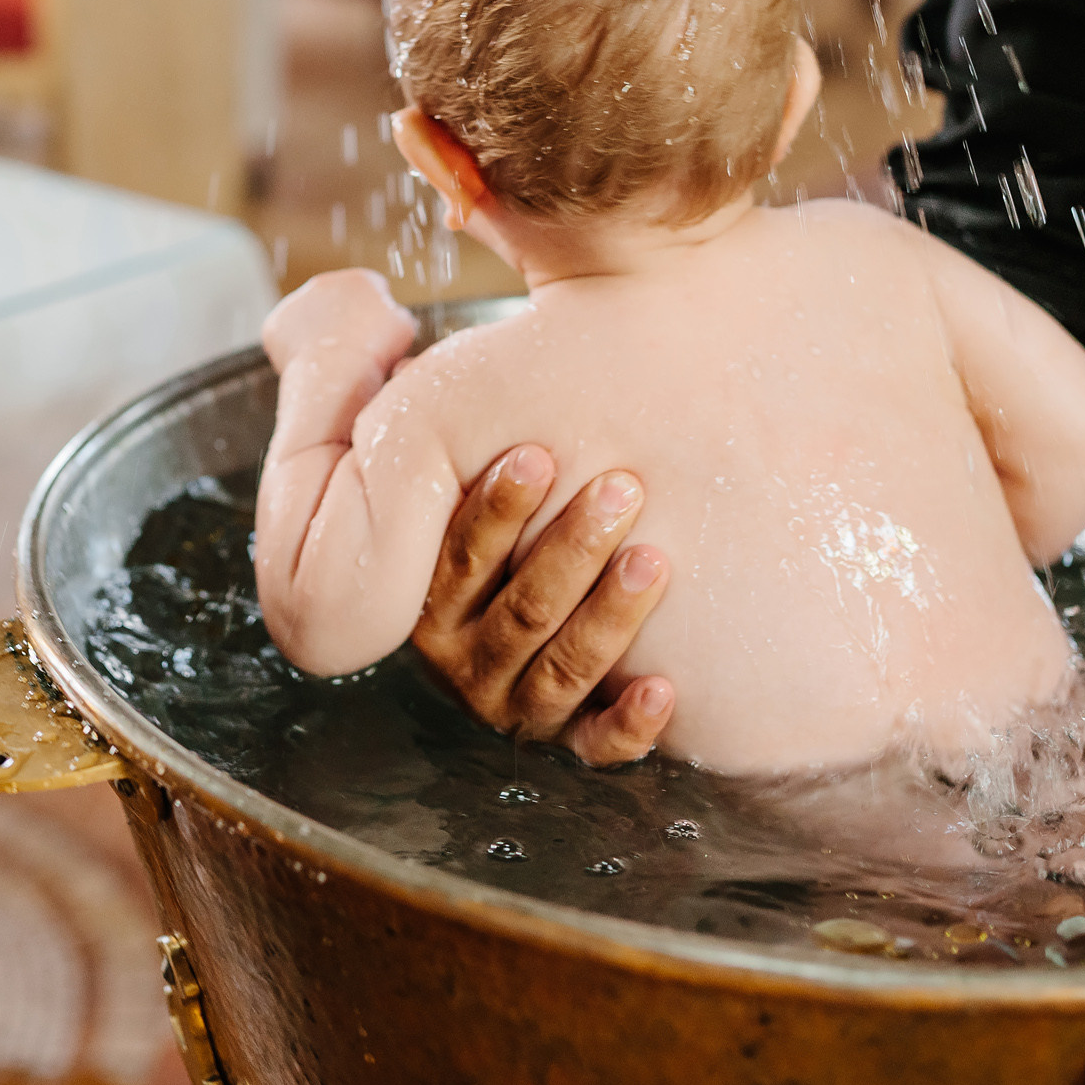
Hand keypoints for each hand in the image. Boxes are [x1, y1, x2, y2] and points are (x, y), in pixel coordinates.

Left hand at [262, 269, 419, 375]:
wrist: (336, 372)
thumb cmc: (376, 353)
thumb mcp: (405, 329)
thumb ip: (397, 315)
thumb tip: (390, 315)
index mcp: (360, 280)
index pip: (371, 296)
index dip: (375, 319)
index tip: (375, 340)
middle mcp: (324, 283)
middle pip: (337, 305)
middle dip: (343, 323)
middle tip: (351, 354)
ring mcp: (295, 302)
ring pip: (310, 322)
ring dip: (318, 337)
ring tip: (330, 364)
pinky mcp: (275, 325)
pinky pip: (288, 340)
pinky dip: (296, 353)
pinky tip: (310, 367)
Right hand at [410, 446, 674, 764]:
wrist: (541, 603)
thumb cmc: (520, 517)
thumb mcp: (465, 478)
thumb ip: (445, 434)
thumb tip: (418, 340)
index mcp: (432, 604)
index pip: (459, 561)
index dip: (496, 508)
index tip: (538, 453)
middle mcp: (465, 662)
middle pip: (520, 611)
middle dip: (571, 547)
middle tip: (621, 489)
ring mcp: (518, 704)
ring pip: (562, 669)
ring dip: (611, 615)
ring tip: (654, 561)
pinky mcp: (573, 736)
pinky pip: (598, 744)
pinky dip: (630, 723)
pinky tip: (666, 689)